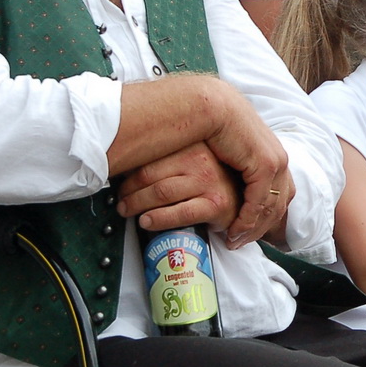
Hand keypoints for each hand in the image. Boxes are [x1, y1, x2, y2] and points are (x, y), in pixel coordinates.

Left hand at [118, 143, 243, 236]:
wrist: (247, 197)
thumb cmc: (214, 180)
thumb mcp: (193, 160)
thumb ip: (170, 159)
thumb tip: (129, 164)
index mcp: (191, 145)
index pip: (150, 156)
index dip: (128, 172)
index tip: (119, 182)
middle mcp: (200, 160)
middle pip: (150, 174)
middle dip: (129, 191)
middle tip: (120, 201)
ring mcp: (209, 181)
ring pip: (161, 193)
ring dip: (137, 204)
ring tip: (128, 211)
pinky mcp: (216, 204)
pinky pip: (180, 213)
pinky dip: (158, 219)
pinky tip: (147, 222)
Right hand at [198, 82, 295, 244]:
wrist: (213, 105)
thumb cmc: (215, 127)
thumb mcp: (233, 152)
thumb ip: (238, 169)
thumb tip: (231, 185)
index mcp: (275, 157)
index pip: (279, 196)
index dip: (266, 218)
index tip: (247, 233)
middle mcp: (281, 160)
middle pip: (279, 206)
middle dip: (261, 229)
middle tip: (241, 243)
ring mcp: (276, 162)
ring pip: (271, 208)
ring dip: (253, 229)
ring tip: (234, 242)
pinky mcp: (265, 164)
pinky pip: (259, 201)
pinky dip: (247, 220)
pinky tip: (233, 230)